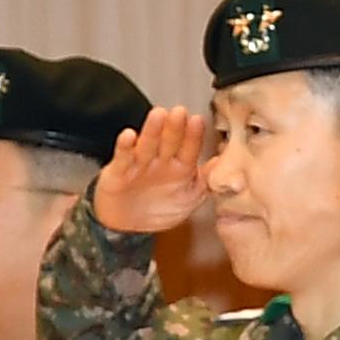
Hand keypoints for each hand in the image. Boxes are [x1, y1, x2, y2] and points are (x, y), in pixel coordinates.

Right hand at [93, 109, 211, 235]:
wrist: (127, 227)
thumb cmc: (159, 209)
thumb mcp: (188, 198)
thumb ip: (205, 181)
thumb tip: (221, 163)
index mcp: (181, 166)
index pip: (189, 148)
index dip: (193, 135)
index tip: (197, 121)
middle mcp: (161, 161)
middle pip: (169, 141)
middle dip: (175, 127)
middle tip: (180, 112)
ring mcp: (140, 164)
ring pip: (148, 145)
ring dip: (153, 130)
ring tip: (159, 116)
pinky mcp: (119, 171)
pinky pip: (123, 158)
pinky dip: (125, 147)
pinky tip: (129, 136)